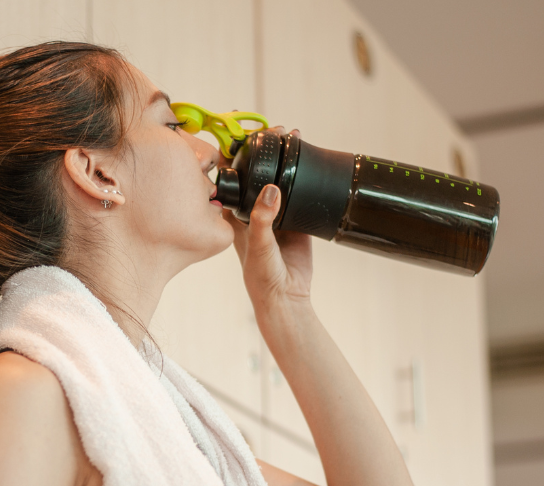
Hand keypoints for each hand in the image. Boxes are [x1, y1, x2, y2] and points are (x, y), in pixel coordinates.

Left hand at [222, 127, 313, 315]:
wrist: (286, 297)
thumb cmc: (261, 276)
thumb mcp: (258, 246)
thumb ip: (263, 219)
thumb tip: (272, 190)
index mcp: (236, 214)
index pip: (233, 177)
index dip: (237, 154)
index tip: (246, 135)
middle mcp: (254, 210)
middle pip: (257, 172)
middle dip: (264, 150)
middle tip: (276, 131)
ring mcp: (276, 212)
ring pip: (279, 178)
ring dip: (285, 158)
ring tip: (293, 137)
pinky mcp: (297, 218)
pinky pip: (300, 192)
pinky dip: (304, 175)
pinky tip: (309, 159)